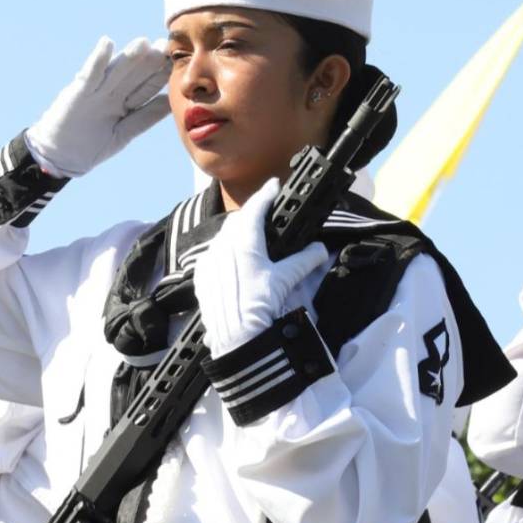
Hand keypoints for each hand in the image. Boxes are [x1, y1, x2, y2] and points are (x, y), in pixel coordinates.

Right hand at [25, 37, 167, 176]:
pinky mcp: (77, 92)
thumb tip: (169, 103)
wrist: (59, 157)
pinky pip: (89, 74)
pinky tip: (107, 44)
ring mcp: (95, 91)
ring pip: (116, 71)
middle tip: (166, 46)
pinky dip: (98, 59)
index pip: (146, 87)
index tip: (178, 64)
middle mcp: (111, 93)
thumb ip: (144, 118)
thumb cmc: (90, 146)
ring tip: (144, 42)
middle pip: (135, 75)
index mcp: (124, 103)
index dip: (161, 76)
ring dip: (130, 56)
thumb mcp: (122, 134)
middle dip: (150, 62)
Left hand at [191, 178, 328, 355]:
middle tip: (266, 213)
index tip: (274, 185)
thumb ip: (303, 261)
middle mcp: (223, 246)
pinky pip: (213, 254)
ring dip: (238, 233)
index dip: (266, 194)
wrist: (235, 337)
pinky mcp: (202, 275)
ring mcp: (209, 260)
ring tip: (252, 239)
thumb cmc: (260, 305)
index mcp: (244, 242)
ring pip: (224, 237)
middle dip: (252, 214)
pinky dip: (225, 251)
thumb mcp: (284, 280)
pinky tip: (235, 262)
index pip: (256, 209)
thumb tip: (321, 249)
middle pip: (238, 221)